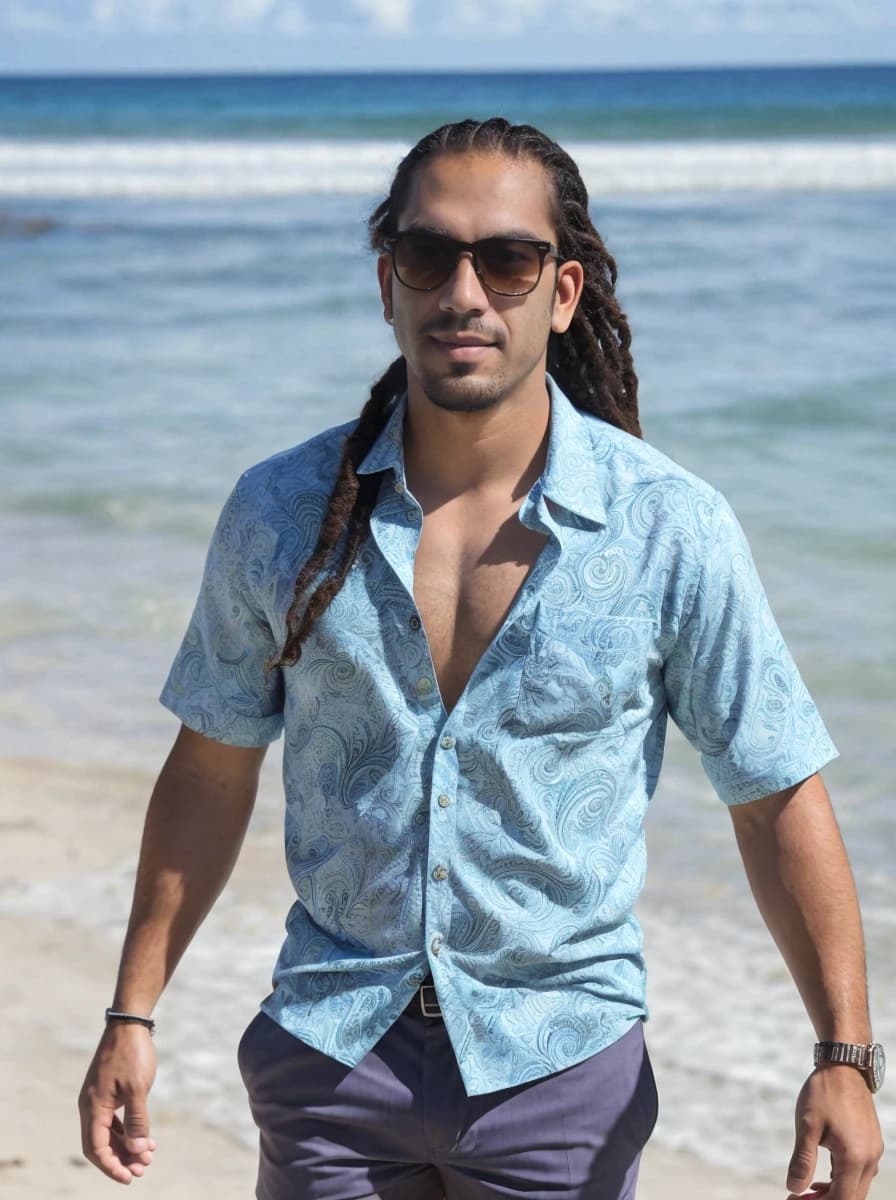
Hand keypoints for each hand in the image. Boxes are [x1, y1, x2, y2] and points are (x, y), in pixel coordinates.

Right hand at [78, 1022, 157, 1183]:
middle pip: (100, 1144)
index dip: (112, 1166)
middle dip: (120, 1159)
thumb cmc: (132, 1054)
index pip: (97, 1148)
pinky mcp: (108, 1091)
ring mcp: (98, 1098)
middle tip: (143, 1169)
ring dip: (126, 1146)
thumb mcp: (138, 1089)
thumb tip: (138, 1150)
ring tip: (148, 1156)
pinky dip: (127, 1130)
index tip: (129, 1178)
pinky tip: (145, 1137)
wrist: (129, 1023)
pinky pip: (113, 1119)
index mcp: (93, 1107)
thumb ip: (137, 1121)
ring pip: (108, 1132)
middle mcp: (91, 1105)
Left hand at [786, 1066, 883, 1198]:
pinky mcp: (871, 1144)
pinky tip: (823, 1178)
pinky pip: (860, 1174)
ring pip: (856, 1188)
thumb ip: (802, 1160)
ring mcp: (873, 1152)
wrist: (844, 1066)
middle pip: (851, 1198)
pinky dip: (842, 1181)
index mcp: (854, 1158)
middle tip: (797, 1197)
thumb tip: (794, 1189)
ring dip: (834, 1193)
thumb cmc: (823, 1093)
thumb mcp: (807, 1126)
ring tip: (807, 1190)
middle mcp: (869, 1159)